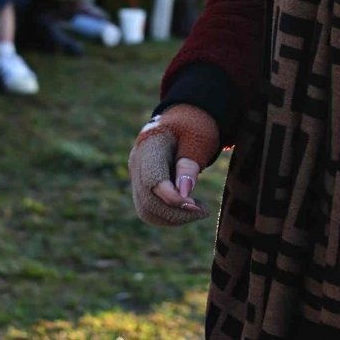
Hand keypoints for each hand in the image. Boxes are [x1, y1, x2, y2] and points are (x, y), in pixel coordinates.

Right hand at [129, 105, 218, 226]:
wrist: (182, 122)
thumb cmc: (192, 127)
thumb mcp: (197, 138)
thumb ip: (189, 164)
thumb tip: (184, 194)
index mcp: (149, 145)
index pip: (153, 180)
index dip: (172, 197)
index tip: (196, 204)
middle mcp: (137, 162)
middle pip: (148, 201)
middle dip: (176, 213)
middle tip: (203, 210)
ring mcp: (136, 175)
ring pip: (146, 211)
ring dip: (173, 218)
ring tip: (198, 210)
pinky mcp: (142, 186)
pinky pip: (150, 210)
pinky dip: (169, 215)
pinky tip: (188, 208)